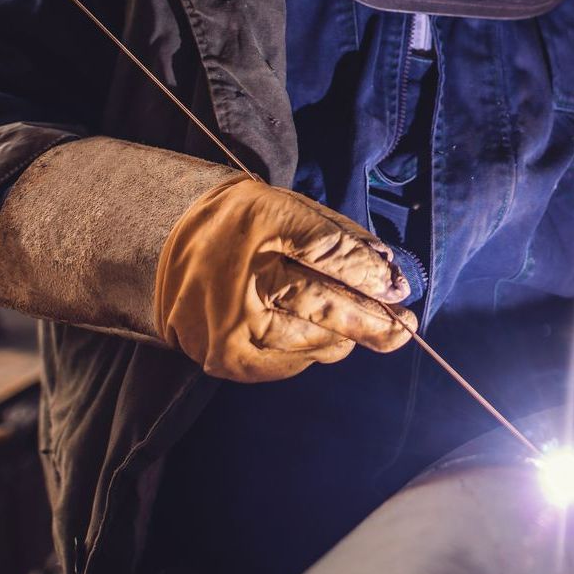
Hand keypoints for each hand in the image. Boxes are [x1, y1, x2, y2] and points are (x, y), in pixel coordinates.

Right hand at [154, 177, 415, 381]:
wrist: (167, 246)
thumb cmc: (242, 226)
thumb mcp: (288, 209)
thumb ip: (341, 237)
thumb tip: (391, 274)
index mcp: (260, 223)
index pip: (328, 251)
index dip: (369, 273)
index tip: (400, 288)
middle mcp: (244, 276)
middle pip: (323, 304)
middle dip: (372, 319)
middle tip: (406, 328)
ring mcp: (232, 323)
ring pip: (311, 340)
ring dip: (342, 336)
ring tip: (355, 326)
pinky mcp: (226, 357)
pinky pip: (289, 364)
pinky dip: (310, 353)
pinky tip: (317, 338)